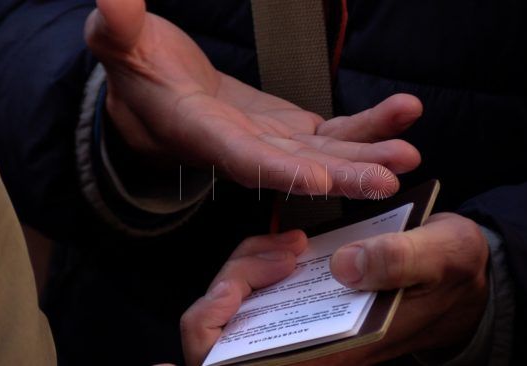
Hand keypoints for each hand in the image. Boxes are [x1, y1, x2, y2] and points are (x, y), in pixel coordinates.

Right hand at [84, 0, 421, 197]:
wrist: (163, 92)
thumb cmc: (138, 71)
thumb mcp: (118, 43)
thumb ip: (117, 27)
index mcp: (202, 132)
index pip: (240, 158)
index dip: (276, 169)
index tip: (316, 178)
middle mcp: (242, 147)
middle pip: (296, 168)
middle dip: (343, 175)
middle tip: (389, 176)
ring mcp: (272, 141)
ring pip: (323, 154)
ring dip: (367, 155)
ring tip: (408, 153)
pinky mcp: (291, 129)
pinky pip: (333, 133)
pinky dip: (366, 128)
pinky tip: (401, 116)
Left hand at [180, 213, 488, 364]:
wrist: (460, 276)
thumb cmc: (453, 271)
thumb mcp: (442, 254)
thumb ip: (400, 259)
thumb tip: (345, 266)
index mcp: (341, 347)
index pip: (247, 361)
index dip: (214, 332)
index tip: (230, 291)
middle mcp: (315, 342)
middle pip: (228, 331)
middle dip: (235, 283)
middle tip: (283, 251)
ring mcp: (309, 323)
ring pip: (241, 304)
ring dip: (251, 267)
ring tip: (293, 243)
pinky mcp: (310, 301)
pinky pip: (263, 287)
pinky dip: (265, 260)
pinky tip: (293, 243)